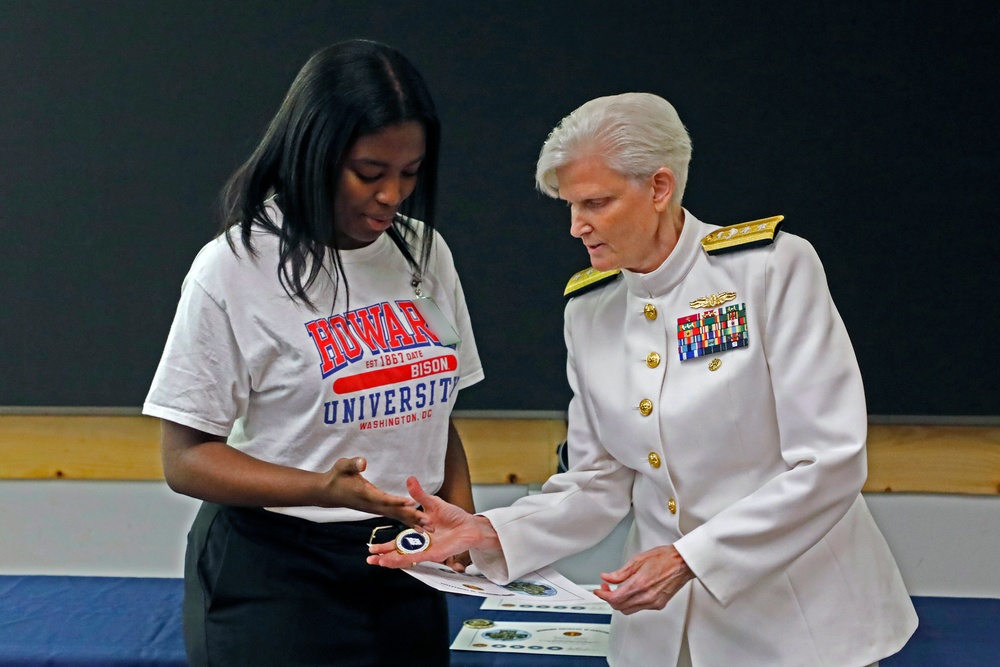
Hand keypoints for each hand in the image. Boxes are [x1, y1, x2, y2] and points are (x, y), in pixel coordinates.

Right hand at [320, 457, 422, 526]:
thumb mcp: (342, 465)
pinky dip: (406, 522)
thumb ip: (352, 464)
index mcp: (366, 494)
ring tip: (429, 528)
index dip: (397, 501)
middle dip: (412, 516)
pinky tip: (418, 527)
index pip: (383, 498)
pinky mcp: (377, 510)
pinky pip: (394, 517)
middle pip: (395, 512)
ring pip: (396, 516)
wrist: (328, 492)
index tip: (412, 502)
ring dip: (413, 522)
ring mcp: (375, 509)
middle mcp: (372, 505)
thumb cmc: (337, 476)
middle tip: (429, 522)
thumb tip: (363, 462)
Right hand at [367, 476, 497, 569]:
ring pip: (405, 557)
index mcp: (418, 535)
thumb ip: (419, 495)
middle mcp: (421, 545)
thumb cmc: (454, 517)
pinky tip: (394, 561)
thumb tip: (410, 479)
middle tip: (369, 558)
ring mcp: (426, 550)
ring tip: (377, 562)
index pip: (398, 542)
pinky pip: (417, 558)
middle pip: (398, 552)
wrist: (470, 525)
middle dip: (383, 556)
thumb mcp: (433, 503)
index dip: (385, 546)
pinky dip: (405, 559)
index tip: (371, 547)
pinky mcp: (434, 554)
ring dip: (390, 560)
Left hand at [593, 545, 694, 614]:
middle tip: (607, 588)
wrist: (682, 563)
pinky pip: (639, 608)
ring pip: (629, 610)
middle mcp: (646, 597)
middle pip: (620, 607)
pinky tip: (632, 592)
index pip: (615, 598)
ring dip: (620, 602)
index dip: (603, 595)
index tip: (599, 590)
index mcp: (639, 584)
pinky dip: (632, 602)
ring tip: (618, 590)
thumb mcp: (637, 560)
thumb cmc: (665, 558)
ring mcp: (653, 603)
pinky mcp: (659, 605)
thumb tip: (607, 577)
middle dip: (610, 598)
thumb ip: (620, 572)